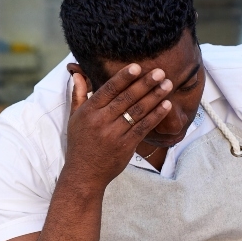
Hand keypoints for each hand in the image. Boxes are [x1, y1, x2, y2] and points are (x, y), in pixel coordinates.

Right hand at [62, 63, 172, 187]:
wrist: (84, 174)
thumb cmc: (79, 143)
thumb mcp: (74, 118)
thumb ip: (78, 95)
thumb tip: (76, 73)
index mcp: (89, 112)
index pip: (108, 90)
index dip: (123, 78)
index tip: (137, 67)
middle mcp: (101, 121)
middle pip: (126, 98)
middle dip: (145, 84)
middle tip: (160, 71)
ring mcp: (114, 134)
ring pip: (137, 111)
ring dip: (155, 97)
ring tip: (167, 84)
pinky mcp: (126, 146)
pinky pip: (144, 128)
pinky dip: (156, 115)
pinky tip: (166, 105)